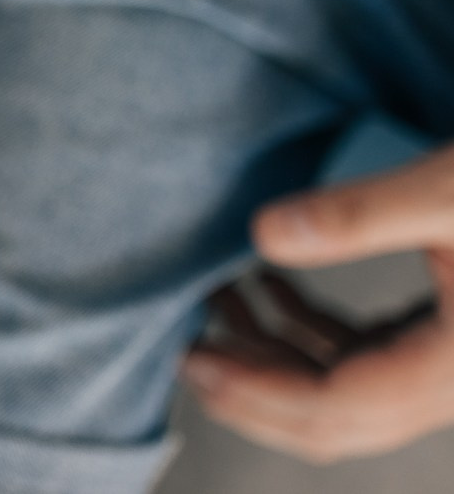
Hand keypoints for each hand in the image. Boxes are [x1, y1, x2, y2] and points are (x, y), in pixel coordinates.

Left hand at [184, 147, 453, 464]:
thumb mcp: (449, 188)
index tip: (191, 358)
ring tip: (213, 301)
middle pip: (338, 419)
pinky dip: (310, 331)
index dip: (256, 391)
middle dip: (254, 391)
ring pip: (348, 388)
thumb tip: (263, 234)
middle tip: (183, 352)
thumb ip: (360, 214)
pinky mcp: (447, 333)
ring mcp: (453, 362)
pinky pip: (367, 355)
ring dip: (275, 355)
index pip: (338, 406)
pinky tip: (265, 285)